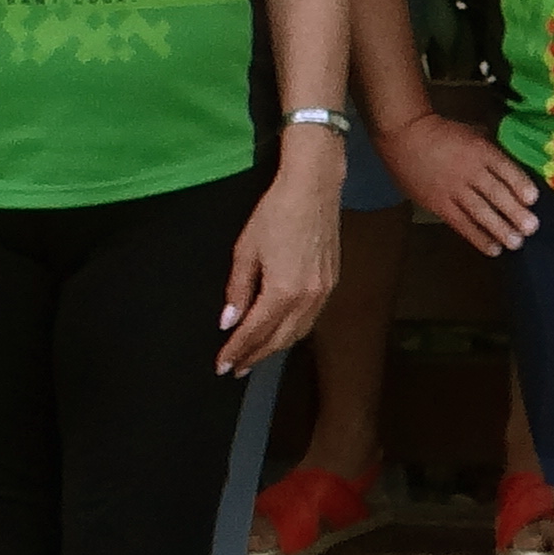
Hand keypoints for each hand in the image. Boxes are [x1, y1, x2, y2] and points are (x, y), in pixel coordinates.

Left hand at [217, 140, 345, 373]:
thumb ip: (238, 289)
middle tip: (236, 367)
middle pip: (279, 339)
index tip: (221, 365)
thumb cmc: (275, 212)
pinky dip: (294, 332)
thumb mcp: (246, 250)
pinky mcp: (332, 282)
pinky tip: (282, 331)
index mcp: (283, 291)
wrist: (314, 187)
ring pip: (298, 333)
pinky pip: (311, 319)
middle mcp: (307, 298)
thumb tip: (228, 321)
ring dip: (276, 347)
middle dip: (256, 356)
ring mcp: (324, 292)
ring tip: (256, 355)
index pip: (255, 332)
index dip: (236, 350)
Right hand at [385, 110, 539, 254]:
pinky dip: (477, 237)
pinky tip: (493, 248)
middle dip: (514, 211)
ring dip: (499, 228)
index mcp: (480, 150)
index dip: (519, 183)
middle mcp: (468, 171)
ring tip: (516, 243)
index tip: (533, 198)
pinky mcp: (438, 205)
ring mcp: (452, 190)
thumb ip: (492, 150)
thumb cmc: (444, 133)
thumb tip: (514, 166)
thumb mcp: (473, 132)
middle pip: (494, 193)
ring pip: (479, 211)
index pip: (503, 168)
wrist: (404, 136)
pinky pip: (460, 223)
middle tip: (531, 228)